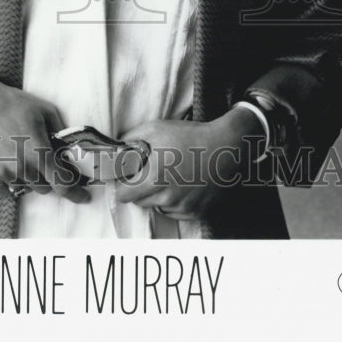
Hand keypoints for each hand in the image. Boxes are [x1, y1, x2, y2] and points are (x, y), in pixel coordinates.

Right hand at [0, 65, 88, 202]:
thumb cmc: (12, 103)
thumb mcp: (45, 110)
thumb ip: (60, 132)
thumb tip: (69, 149)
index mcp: (39, 153)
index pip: (63, 184)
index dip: (76, 193)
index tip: (83, 197)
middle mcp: (22, 168)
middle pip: (44, 188)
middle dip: (47, 176)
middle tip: (40, 157)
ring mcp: (2, 173)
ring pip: (24, 187)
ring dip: (27, 176)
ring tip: (19, 152)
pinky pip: (4, 189)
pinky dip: (9, 179)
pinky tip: (5, 158)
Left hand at [114, 106, 265, 219]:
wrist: (226, 147)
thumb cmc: (190, 136)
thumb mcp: (156, 129)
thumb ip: (130, 139)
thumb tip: (116, 150)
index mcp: (154, 178)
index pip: (123, 195)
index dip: (123, 184)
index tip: (129, 176)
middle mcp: (167, 198)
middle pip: (139, 202)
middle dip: (140, 189)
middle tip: (150, 171)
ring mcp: (182, 207)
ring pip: (157, 207)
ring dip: (157, 196)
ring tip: (170, 175)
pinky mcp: (195, 213)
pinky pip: (174, 212)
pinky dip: (174, 202)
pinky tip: (182, 184)